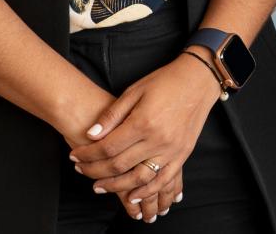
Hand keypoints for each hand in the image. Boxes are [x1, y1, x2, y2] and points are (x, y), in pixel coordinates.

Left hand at [69, 53, 215, 219]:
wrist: (199, 79)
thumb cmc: (166, 81)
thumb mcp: (134, 91)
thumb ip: (112, 115)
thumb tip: (91, 135)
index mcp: (143, 121)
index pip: (107, 147)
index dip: (87, 154)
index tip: (75, 156)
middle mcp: (158, 139)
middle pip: (118, 165)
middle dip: (94, 171)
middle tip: (81, 170)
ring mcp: (172, 149)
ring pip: (138, 179)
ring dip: (116, 187)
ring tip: (99, 187)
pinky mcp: (183, 154)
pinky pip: (163, 180)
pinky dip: (147, 192)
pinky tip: (132, 196)